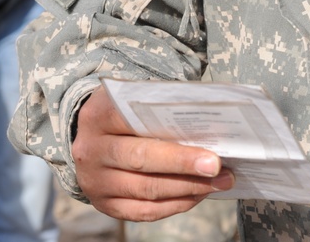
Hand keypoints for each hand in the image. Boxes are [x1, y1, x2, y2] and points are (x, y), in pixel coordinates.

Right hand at [72, 86, 233, 220]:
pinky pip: (144, 211)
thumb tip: (205, 123)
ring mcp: (95, 181)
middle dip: (184, 166)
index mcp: (98, 116)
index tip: (210, 151)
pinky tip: (198, 194)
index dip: (173, 142)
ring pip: (146, 189)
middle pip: (141, 160)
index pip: (136, 126)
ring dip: (188, 188)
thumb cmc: (123, 113)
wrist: (92, 137)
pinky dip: (175, 204)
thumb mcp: (132, 98)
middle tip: (218, 168)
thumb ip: (159, 106)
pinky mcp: (104, 204)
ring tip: (218, 182)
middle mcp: (91, 150)